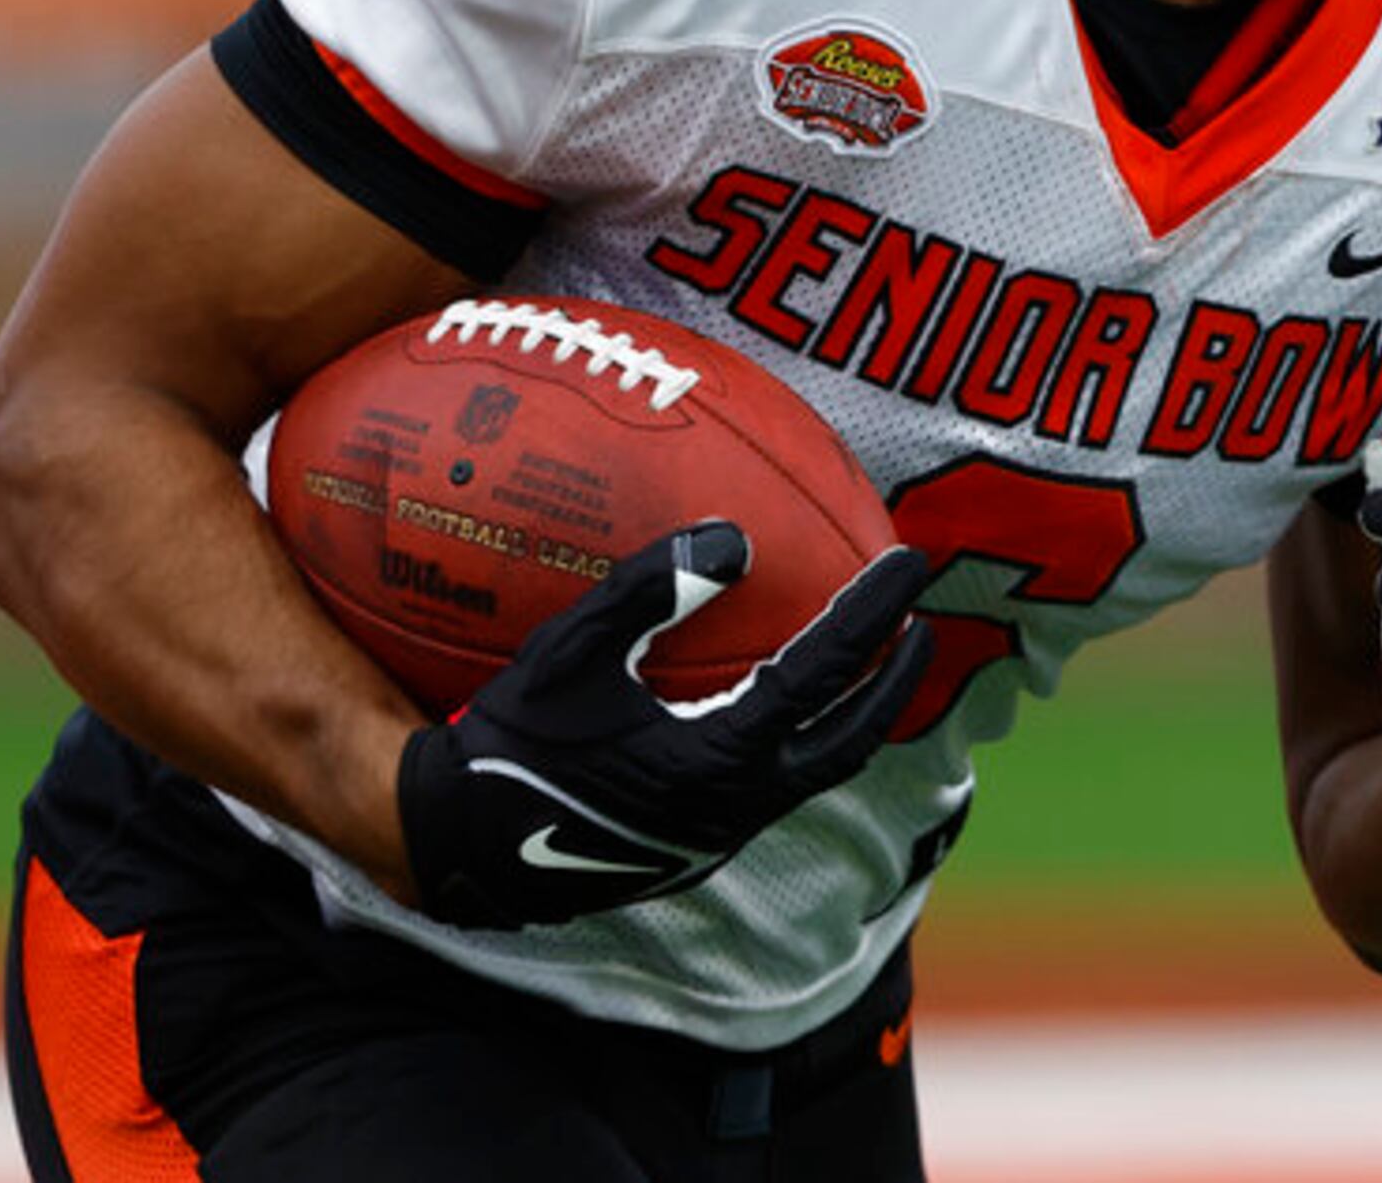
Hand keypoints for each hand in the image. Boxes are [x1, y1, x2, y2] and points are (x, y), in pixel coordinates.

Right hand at [394, 523, 929, 929]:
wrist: (458, 844)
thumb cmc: (511, 742)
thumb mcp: (570, 652)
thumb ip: (648, 588)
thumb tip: (733, 536)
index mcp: (717, 757)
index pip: (825, 674)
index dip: (874, 614)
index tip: (911, 563)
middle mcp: (735, 805)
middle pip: (850, 741)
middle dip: (896, 683)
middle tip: (923, 626)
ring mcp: (718, 834)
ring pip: (816, 772)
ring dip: (852, 718)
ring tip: (872, 665)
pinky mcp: (696, 846)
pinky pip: (774, 787)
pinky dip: (801, 741)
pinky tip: (785, 707)